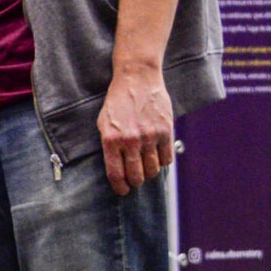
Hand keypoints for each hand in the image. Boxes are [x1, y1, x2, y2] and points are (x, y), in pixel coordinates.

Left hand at [98, 60, 174, 194]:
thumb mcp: (103, 123)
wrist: (137, 78)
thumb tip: (116, 170)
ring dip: (150, 172)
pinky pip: (167, 159)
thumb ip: (109, 146)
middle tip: (136, 180)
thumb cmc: (117, 102)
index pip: (116, 174)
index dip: (120, 187)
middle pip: (137, 176)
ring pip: (153, 170)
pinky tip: (157, 155)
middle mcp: (130, 140)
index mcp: (111, 140)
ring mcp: (149, 136)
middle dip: (136, 182)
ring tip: (146, 166)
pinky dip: (163, 161)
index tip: (123, 191)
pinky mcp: (165, 131)